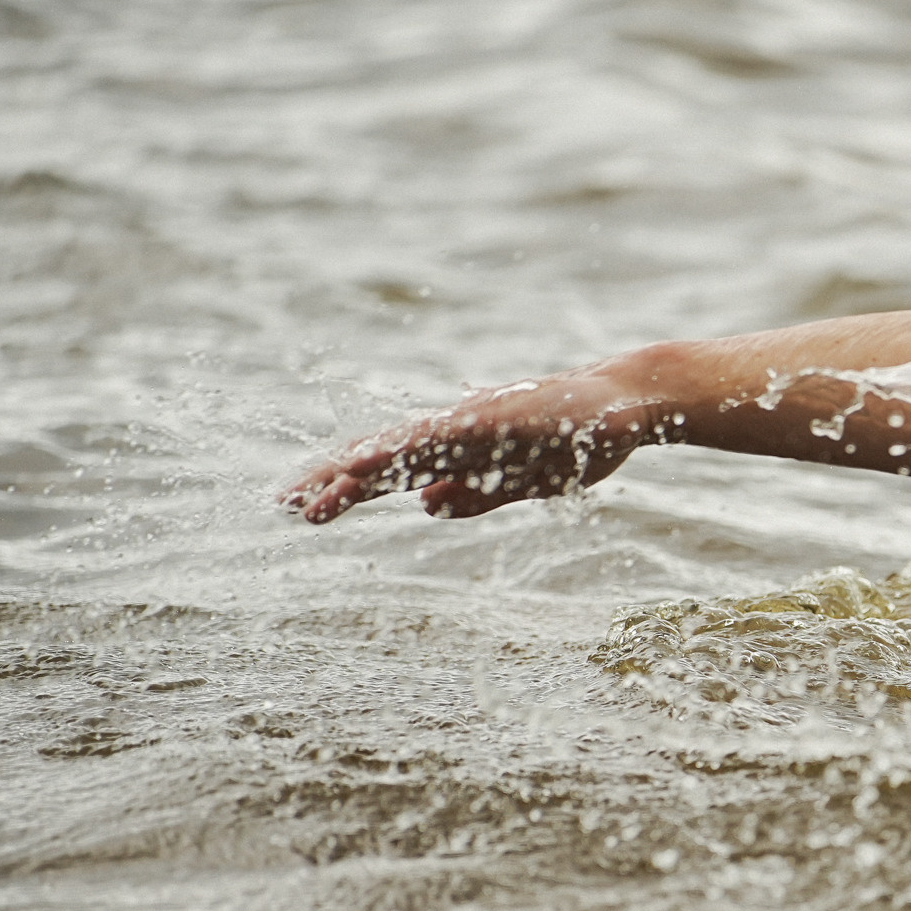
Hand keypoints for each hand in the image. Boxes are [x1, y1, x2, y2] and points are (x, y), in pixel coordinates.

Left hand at [280, 370, 655, 522]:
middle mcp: (455, 431)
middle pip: (382, 458)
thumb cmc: (579, 437)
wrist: (628, 401)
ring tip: (313, 494)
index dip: (344, 489)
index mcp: (459, 449)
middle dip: (332, 481)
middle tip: (281, 503)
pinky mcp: (496, 419)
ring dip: (357, 472)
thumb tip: (426, 506)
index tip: (300, 508)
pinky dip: (405, 453)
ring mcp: (473, 422)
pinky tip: (376, 464)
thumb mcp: (524, 480)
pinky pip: (442, 440)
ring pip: (402, 449)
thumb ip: (477, 493)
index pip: (389, 471)